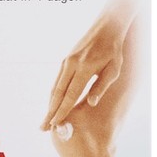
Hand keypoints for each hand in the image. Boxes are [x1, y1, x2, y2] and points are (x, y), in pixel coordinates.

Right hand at [41, 0, 134, 129]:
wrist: (106, 28)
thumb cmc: (113, 51)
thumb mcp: (113, 69)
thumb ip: (101, 86)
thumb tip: (91, 103)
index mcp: (83, 68)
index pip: (70, 95)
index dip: (62, 111)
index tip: (55, 125)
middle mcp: (70, 65)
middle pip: (57, 93)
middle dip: (50, 112)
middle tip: (43, 128)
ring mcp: (66, 62)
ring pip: (54, 87)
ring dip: (49, 104)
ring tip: (46, 119)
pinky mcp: (66, 60)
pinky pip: (57, 80)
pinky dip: (53, 94)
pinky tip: (52, 104)